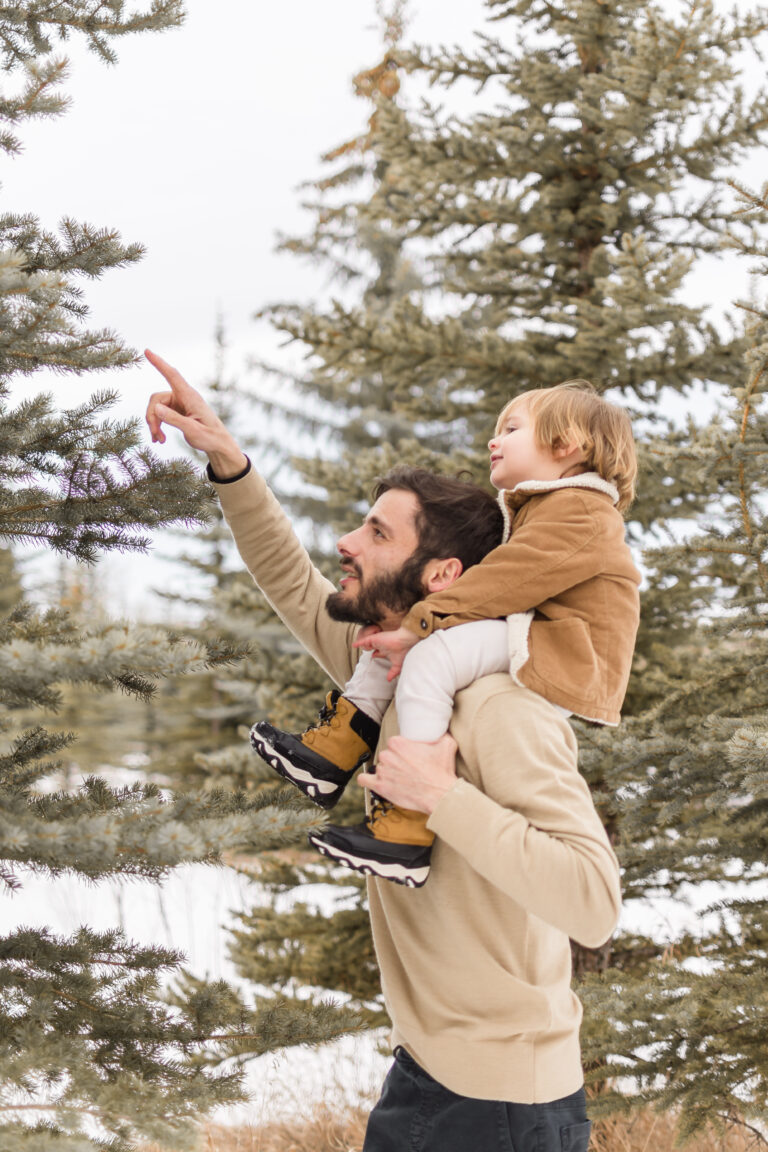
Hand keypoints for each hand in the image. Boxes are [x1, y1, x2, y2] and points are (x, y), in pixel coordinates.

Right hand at [144, 349, 246, 476]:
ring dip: (155, 424)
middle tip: (155, 436)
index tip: (147, 351)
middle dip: (152, 417)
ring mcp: (179, 403)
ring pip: (156, 408)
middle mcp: (183, 396)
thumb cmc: (210, 437)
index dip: (159, 363)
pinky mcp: (177, 410)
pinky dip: (158, 425)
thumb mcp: (192, 431)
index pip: (172, 375)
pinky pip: (160, 414)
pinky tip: (159, 438)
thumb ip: (174, 419)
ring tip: (159, 440)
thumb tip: (156, 408)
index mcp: (190, 397)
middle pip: (156, 399)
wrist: (219, 444)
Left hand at [353, 625, 418, 680]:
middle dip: (370, 649)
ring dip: (365, 646)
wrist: (405, 641)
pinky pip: (364, 640)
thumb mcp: (397, 665)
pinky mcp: (375, 639)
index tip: (374, 656)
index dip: (376, 655)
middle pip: (374, 647)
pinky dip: (359, 643)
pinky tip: (354, 645)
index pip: (380, 653)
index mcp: (388, 651)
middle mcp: (383, 646)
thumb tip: (389, 680)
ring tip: (360, 647)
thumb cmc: (404, 651)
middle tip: (366, 651)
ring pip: (369, 644)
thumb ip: (392, 672)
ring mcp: (378, 642)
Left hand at [357, 733, 457, 814]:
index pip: (394, 743)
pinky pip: (364, 780)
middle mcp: (387, 755)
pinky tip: (374, 780)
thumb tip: (440, 731)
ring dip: (387, 772)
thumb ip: (441, 734)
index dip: (402, 750)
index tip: (409, 756)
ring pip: (379, 767)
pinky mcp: (380, 786)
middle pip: (386, 755)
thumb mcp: (446, 744)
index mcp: (398, 743)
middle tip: (407, 769)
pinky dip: (367, 779)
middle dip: (395, 761)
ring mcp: (382, 771)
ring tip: (400, 779)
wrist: (440, 795)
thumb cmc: (441, 771)